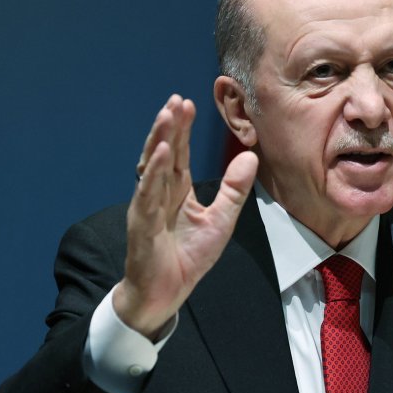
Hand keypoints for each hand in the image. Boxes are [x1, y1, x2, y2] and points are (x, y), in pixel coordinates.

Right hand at [113, 94, 258, 336]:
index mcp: (177, 191)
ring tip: (167, 116)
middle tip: (176, 100)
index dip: (183, 129)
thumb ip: (234, 190)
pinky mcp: (142, 223)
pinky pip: (148, 194)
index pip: (180, 154)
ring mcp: (148, 206)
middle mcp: (159, 193)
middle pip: (164, 153)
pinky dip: (154, 173)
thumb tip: (249, 157)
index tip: (189, 103)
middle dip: (169, 126)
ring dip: (160, 140)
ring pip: (152, 167)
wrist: (166, 292)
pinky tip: (162, 154)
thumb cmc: (188, 257)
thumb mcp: (221, 220)